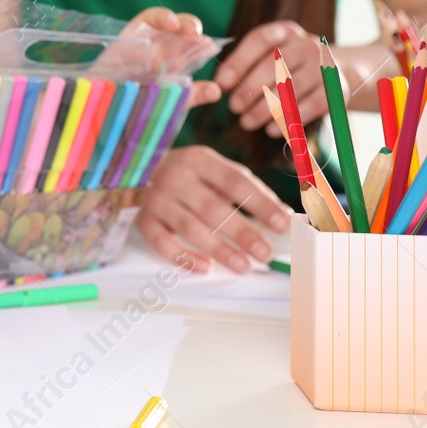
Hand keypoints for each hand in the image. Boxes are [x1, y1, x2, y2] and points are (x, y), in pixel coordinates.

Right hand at [120, 7, 221, 108]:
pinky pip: (146, 19)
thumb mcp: (168, 101)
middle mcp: (160, 51)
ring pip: (167, 22)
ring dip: (182, 22)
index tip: (211, 47)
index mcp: (171, 66)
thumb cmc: (135, 107)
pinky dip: (161, 17)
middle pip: (181, 34)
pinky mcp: (129, 34)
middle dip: (193, 31)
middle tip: (203, 40)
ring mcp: (145, 41)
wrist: (105, 107)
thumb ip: (192, 95)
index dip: (202, 45)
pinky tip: (172, 24)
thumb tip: (217, 90)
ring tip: (192, 30)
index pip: (191, 49)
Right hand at [136, 145, 289, 272]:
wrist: (143, 170)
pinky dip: (183, 257)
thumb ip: (247, 190)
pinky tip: (205, 267)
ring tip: (243, 265)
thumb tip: (282, 216)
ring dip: (218, 248)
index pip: (235, 181)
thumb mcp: (216, 171)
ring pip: (188, 226)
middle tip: (265, 252)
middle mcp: (174, 176)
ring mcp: (156, 198)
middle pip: (212, 207)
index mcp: (199, 160)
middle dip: (242, 232)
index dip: (260, 203)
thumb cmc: (193, 177)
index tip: (283, 224)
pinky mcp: (144, 218)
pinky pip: (161, 241)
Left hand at [215, 21, 331, 135]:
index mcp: (286, 31)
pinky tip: (271, 130)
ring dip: (265, 109)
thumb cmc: (289, 66)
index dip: (238, 62)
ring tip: (246, 122)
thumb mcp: (272, 56)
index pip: (259, 40)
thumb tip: (218, 85)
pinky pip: (311, 106)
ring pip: (290, 89)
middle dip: (248, 89)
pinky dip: (289, 120)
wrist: (335, 71)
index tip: (221, 84)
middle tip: (233, 107)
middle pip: (273, 66)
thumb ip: (248, 64)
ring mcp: (324, 66)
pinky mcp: (337, 89)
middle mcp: (307, 44)